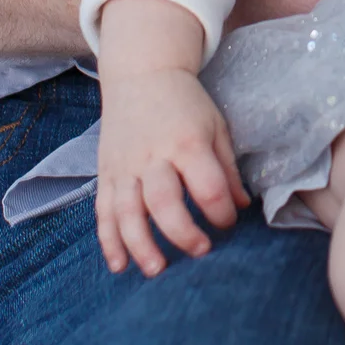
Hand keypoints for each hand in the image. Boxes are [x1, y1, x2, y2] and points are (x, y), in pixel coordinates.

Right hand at [94, 0, 248, 276]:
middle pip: (163, 201)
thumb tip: (241, 206)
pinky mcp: (106, 173)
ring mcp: (125, 165)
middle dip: (182, 232)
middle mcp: (153, 155)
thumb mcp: (216, 126)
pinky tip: (118, 265)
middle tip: (201, 251)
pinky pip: (103, 211)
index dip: (222, 212)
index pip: (207, 186)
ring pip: (127, 211)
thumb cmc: (185, 103)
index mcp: (187, 142)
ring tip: (156, 270)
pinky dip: (108, 240)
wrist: (141, 74)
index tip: (228, 222)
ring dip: (140, 244)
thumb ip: (227, 168)